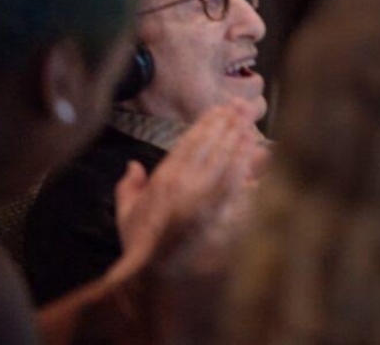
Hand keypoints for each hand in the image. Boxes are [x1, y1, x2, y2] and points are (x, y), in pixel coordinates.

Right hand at [110, 101, 265, 279]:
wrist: (152, 273)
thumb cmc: (138, 244)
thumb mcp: (125, 213)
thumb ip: (129, 187)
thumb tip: (133, 165)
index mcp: (164, 178)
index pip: (190, 142)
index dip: (207, 122)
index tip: (220, 108)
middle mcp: (185, 182)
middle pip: (212, 144)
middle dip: (228, 122)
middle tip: (243, 105)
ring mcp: (204, 196)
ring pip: (225, 158)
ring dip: (239, 137)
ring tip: (250, 120)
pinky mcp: (219, 210)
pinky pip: (235, 181)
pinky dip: (245, 163)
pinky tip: (254, 150)